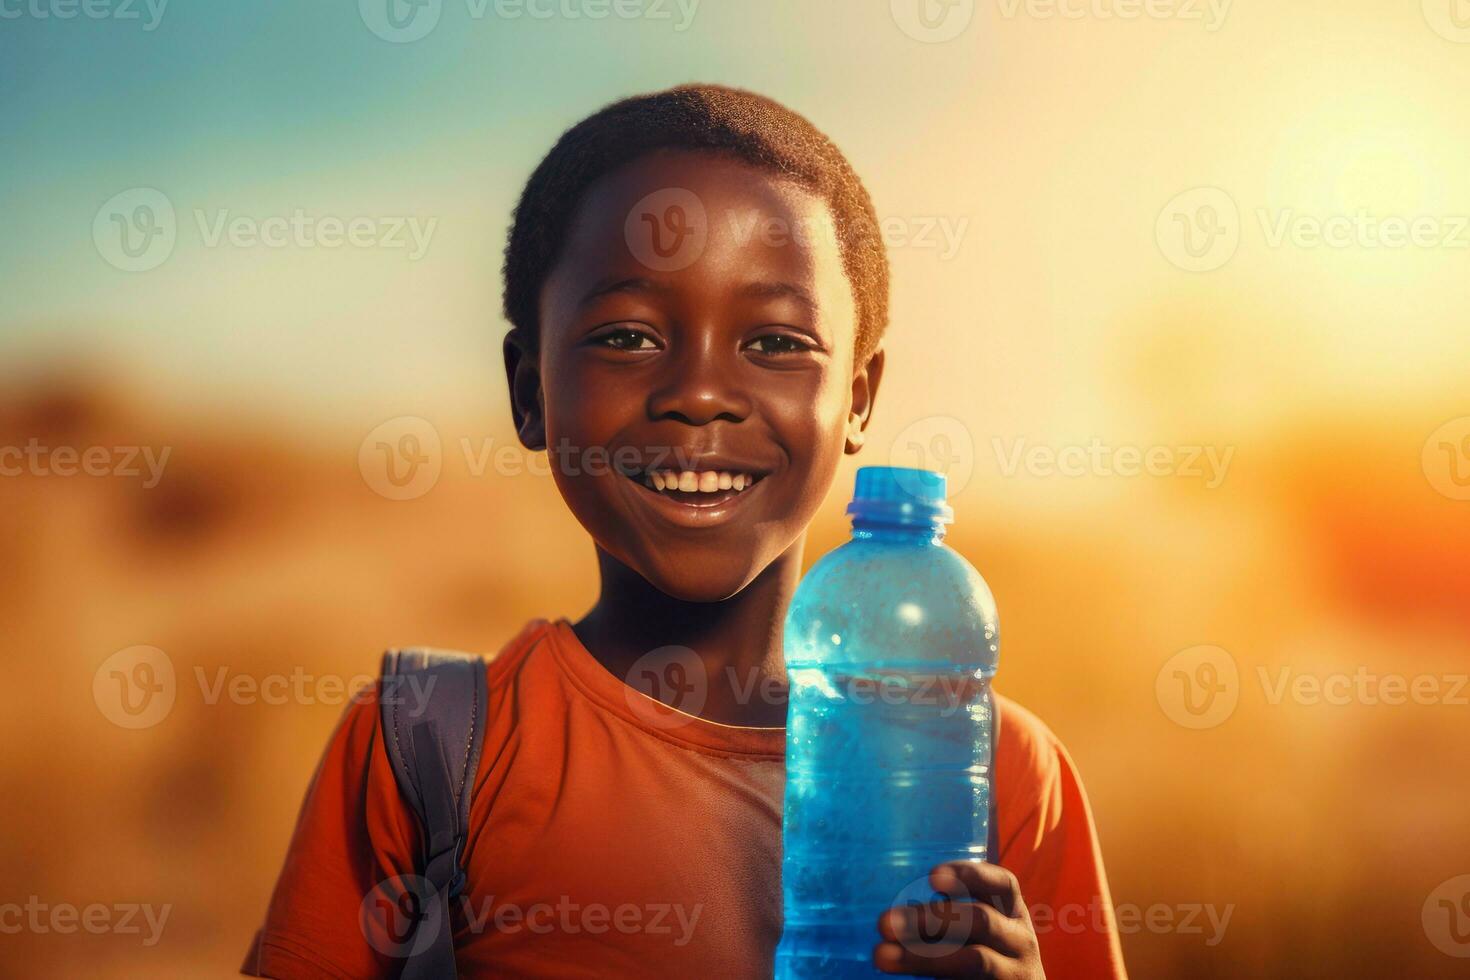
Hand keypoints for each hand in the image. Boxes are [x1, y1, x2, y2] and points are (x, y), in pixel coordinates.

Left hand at [873, 861, 1045, 977]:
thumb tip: (890, 920)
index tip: (931, 877)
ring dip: (923, 957)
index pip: (1001, 883)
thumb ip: (946, 921)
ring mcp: (1015, 972)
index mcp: (1011, 912)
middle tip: (883, 923)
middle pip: (981, 920)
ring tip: (882, 955)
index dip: (970, 875)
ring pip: (974, 960)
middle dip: (931, 919)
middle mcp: (1019, 940)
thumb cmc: (989, 955)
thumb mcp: (978, 931)